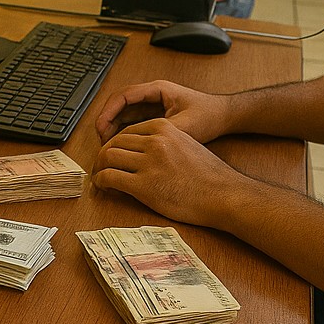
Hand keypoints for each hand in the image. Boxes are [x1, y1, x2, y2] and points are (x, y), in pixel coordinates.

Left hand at [93, 119, 240, 226]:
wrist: (224, 195)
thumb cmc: (209, 176)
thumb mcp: (186, 144)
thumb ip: (164, 142)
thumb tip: (143, 151)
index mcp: (163, 128)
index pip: (126, 132)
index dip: (115, 144)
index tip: (112, 155)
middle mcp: (153, 142)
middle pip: (114, 143)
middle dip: (103, 156)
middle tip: (100, 167)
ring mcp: (148, 163)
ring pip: (108, 158)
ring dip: (99, 168)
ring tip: (100, 179)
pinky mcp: (144, 186)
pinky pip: (110, 178)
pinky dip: (101, 182)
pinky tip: (103, 188)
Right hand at [94, 79, 230, 143]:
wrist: (224, 116)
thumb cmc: (209, 115)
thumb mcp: (185, 125)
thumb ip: (161, 131)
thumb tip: (138, 142)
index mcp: (157, 89)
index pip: (124, 95)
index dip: (108, 110)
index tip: (100, 126)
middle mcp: (152, 94)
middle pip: (120, 103)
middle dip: (107, 119)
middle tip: (101, 138)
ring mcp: (153, 104)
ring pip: (124, 112)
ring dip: (114, 126)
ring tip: (107, 145)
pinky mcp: (155, 115)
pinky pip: (133, 121)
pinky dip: (124, 131)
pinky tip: (121, 145)